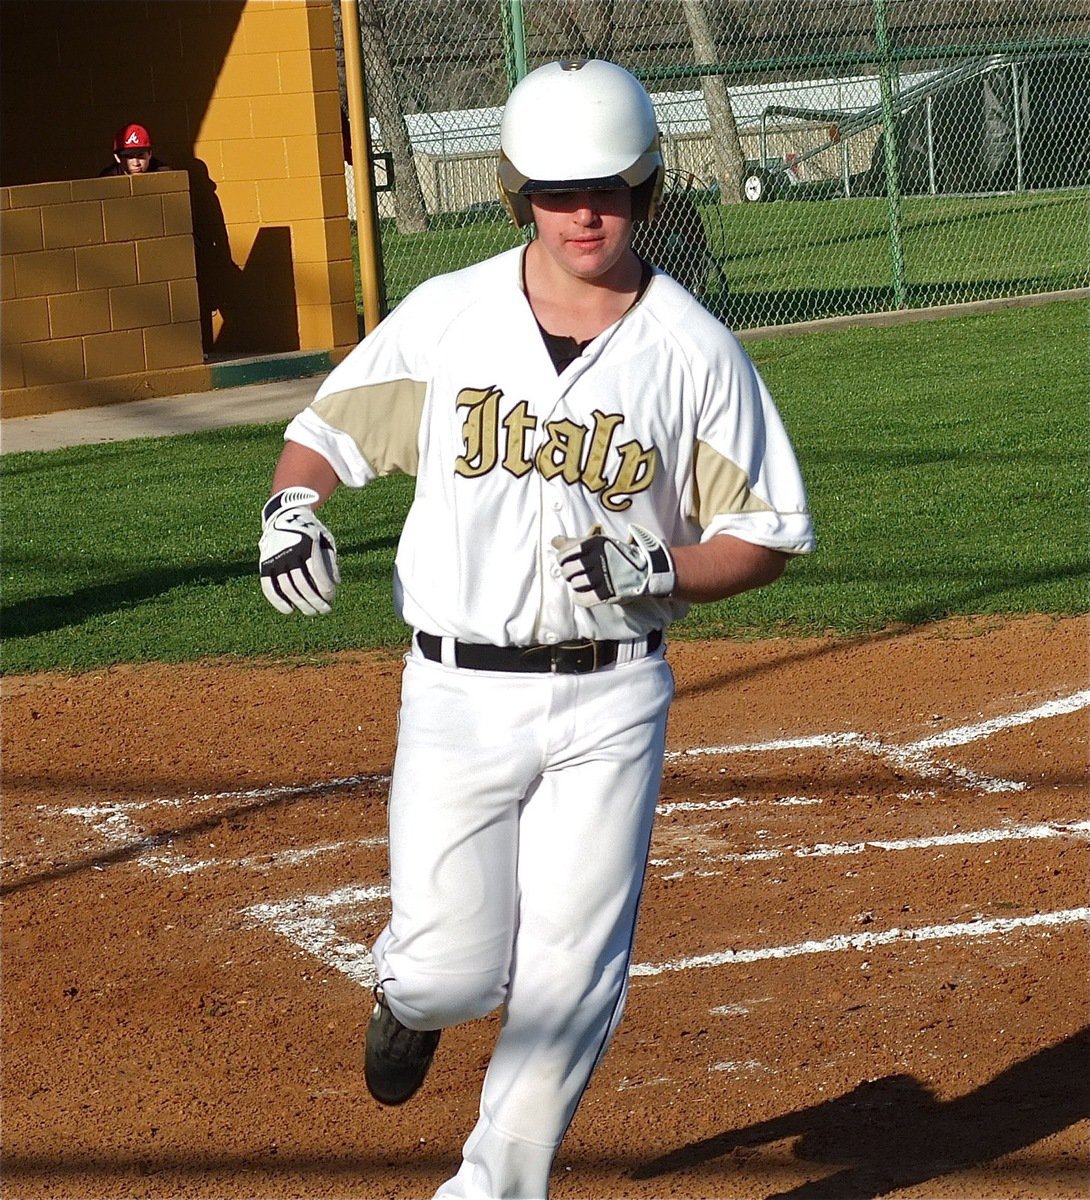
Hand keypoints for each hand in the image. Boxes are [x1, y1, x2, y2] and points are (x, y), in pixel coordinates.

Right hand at [259, 487, 339, 615]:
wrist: (284, 515)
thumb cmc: (310, 531)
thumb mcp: (325, 539)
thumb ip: (331, 560)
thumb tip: (335, 584)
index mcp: (307, 543)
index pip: (318, 573)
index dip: (326, 589)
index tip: (331, 597)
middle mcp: (289, 550)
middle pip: (303, 585)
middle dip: (316, 601)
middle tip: (325, 610)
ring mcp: (274, 558)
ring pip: (288, 589)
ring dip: (301, 605)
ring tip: (311, 612)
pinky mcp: (264, 563)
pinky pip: (268, 587)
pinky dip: (278, 602)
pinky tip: (290, 610)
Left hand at [552, 524, 674, 606]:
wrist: (644, 569)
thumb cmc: (617, 554)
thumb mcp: (598, 542)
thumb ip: (574, 542)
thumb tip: (554, 541)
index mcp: (593, 544)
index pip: (563, 554)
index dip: (563, 560)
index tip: (568, 561)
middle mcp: (596, 559)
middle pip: (567, 571)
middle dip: (569, 573)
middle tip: (577, 573)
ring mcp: (602, 577)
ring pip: (575, 585)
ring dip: (577, 585)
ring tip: (584, 582)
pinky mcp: (606, 593)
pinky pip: (582, 599)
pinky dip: (579, 598)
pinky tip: (584, 594)